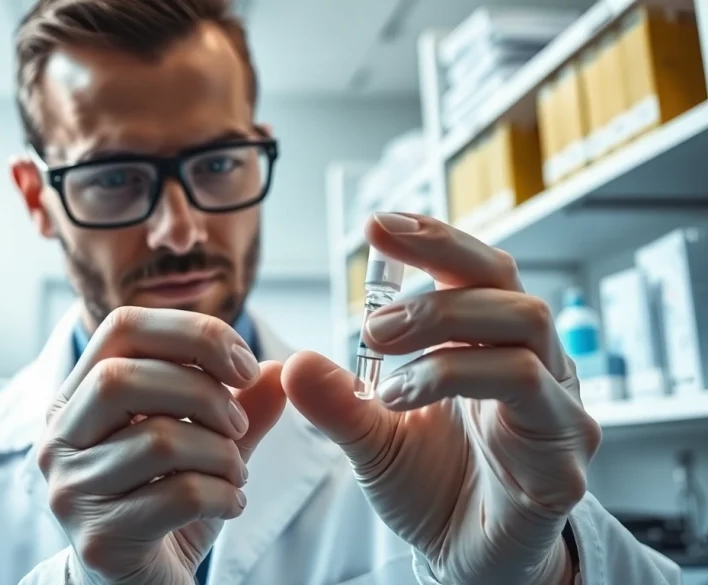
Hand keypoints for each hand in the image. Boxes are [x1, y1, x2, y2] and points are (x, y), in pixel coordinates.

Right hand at [38, 307, 286, 584]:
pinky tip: (230, 504)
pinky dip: (223, 495)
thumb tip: (281, 370)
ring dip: (221, 453)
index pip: (121, 328)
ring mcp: (71, 491)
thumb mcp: (204, 443)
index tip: (245, 366)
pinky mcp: (99, 538)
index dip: (192, 333)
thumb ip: (238, 405)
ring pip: (156, 440)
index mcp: (75, 398)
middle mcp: (59, 439)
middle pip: (122, 378)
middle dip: (203, 393)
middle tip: (239, 425)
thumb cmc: (165, 504)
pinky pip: (177, 496)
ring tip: (237, 472)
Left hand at [281, 213, 600, 584]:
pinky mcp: (561, 459)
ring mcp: (558, 411)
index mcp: (496, 349)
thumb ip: (337, 403)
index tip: (377, 223)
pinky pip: (527, 395)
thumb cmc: (433, 490)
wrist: (466, 563)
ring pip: (525, 329)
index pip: (478, 273)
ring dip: (443, 327)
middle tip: (369, 317)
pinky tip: (402, 398)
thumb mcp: (371, 441)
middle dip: (435, 278)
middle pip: (508, 285)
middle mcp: (538, 368)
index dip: (435, 239)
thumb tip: (295, 361)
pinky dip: (457, 378)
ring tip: (379, 355)